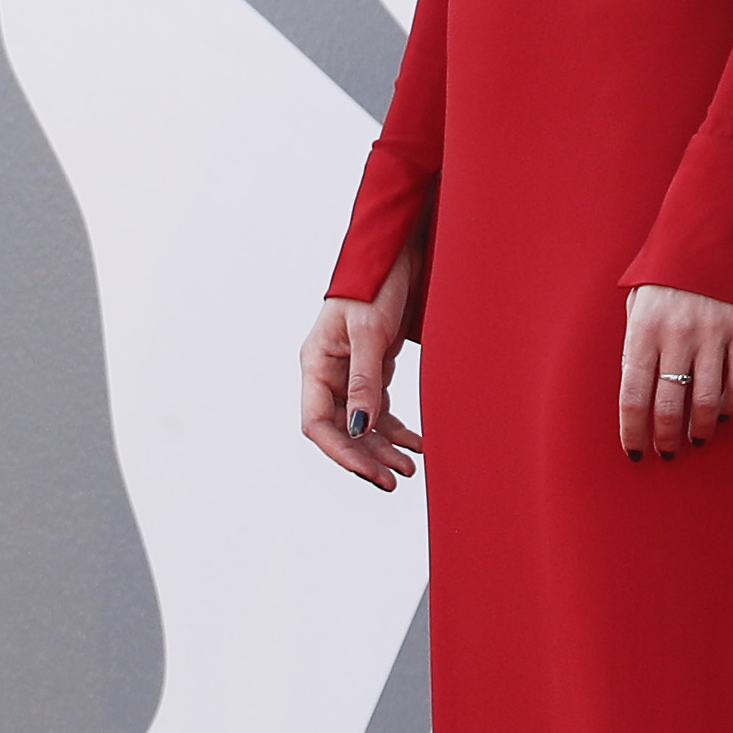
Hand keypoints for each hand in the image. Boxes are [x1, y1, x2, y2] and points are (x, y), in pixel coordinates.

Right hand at [297, 253, 425, 491]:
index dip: (341, 452)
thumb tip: (358, 428)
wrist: (398, 253)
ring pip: (362, 424)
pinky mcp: (373, 369)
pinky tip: (416, 442)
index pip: (317, 423)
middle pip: (341, 430)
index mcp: (316, 365)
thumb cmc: (375, 284)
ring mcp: (350, 373)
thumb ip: (364, 381)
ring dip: (384, 447)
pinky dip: (397, 428)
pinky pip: (380, 409)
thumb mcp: (369, 333)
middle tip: (396, 479)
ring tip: (411, 467)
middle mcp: (329, 374)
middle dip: (367, 456)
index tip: (370, 471)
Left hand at [618, 283, 732, 458]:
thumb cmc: (667, 271)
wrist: (713, 229)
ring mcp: (713, 333)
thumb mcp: (637, 300)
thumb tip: (637, 388)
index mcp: (642, 329)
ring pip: (705, 402)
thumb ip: (636, 343)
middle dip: (666, 437)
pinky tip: (721, 413)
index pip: (633, 396)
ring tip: (695, 439)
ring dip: (699, 429)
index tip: (636, 451)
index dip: (633, 431)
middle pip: (668, 406)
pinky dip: (731, 406)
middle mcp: (676, 335)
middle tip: (668, 451)